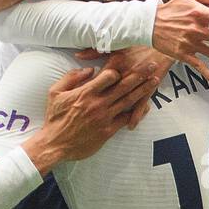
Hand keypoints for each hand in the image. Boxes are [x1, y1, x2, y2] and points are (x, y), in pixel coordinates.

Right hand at [37, 63, 160, 164]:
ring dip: (143, 90)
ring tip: (155, 81)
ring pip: (128, 100)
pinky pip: (127, 119)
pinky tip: (146, 106)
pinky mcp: (108, 131)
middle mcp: (98, 104)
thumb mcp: (55, 92)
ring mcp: (105, 118)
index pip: (108, 75)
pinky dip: (137, 112)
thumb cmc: (54, 118)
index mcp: (85, 93)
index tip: (123, 64)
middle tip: (151, 65)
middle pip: (124, 86)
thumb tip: (89, 69)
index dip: (117, 68)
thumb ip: (71, 77)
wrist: (54, 144)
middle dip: (139, 74)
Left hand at [73, 46, 169, 129]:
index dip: (87, 92)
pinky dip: (135, 116)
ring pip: (124, 102)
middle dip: (98, 108)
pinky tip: (130, 126)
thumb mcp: (114, 44)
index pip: (96, 80)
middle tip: (88, 120)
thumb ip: (94, 51)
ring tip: (106, 128)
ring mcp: (136, 84)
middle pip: (108, 95)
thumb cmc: (135, 42)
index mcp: (113, 64)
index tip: (78, 102)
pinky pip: (140, 104)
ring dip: (115, 116)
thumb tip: (78, 56)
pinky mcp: (148, 89)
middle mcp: (124, 76)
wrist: (159, 40)